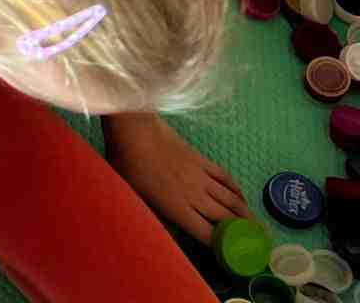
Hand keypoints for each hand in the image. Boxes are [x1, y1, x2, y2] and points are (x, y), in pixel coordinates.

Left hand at [104, 111, 248, 246]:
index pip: (207, 235)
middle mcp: (195, 196)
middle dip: (244, 233)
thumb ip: (152, 216)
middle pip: (226, 218)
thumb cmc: (128, 163)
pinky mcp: (203, 160)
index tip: (232, 256)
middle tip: (255, 243)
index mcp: (177, 208)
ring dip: (246, 213)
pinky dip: (237, 189)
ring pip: (231, 199)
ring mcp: (201, 176)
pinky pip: (226, 178)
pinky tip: (241, 196)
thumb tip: (164, 234)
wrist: (135, 130)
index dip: (222, 247)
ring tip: (257, 225)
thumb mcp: (134, 196)